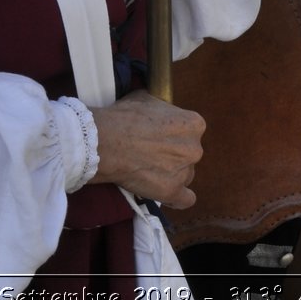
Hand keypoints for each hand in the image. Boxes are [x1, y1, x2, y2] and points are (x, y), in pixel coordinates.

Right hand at [89, 90, 204, 207]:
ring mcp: (184, 171)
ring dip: (172, 174)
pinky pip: (185, 200)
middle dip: (172, 154)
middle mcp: (195, 148)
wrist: (106, 141)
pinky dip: (178, 198)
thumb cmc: (125, 117)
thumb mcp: (149, 100)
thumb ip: (163, 109)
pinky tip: (170, 195)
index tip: (158, 136)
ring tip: (149, 171)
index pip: (190, 131)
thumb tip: (161, 112)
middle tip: (151, 153)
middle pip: (187, 154)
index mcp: (194, 124)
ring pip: (185, 175)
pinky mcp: (171, 191)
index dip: (173, 134)